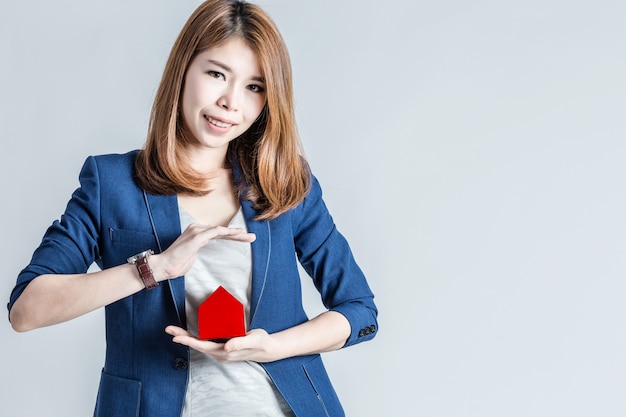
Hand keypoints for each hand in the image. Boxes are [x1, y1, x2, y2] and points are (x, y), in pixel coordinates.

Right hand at [152, 224, 254, 280]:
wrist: (163, 266)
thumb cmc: (176, 265)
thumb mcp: (192, 258)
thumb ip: (198, 252)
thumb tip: (202, 255)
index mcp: (197, 234)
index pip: (218, 234)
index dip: (232, 237)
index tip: (244, 239)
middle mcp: (197, 229)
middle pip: (222, 231)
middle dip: (238, 234)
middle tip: (252, 237)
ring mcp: (196, 231)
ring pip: (221, 230)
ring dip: (236, 234)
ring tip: (249, 237)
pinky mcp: (196, 236)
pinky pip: (215, 232)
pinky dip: (226, 232)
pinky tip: (236, 234)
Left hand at [165, 325, 279, 362]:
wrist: (266, 348)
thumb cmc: (260, 342)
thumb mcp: (253, 340)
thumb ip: (240, 343)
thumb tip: (226, 346)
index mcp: (225, 352)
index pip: (203, 346)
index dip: (189, 341)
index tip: (176, 337)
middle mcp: (220, 353)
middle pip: (197, 345)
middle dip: (182, 337)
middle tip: (168, 330)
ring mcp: (220, 351)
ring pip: (200, 344)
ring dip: (187, 337)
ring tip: (174, 331)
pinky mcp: (222, 347)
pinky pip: (205, 343)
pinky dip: (196, 338)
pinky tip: (190, 333)